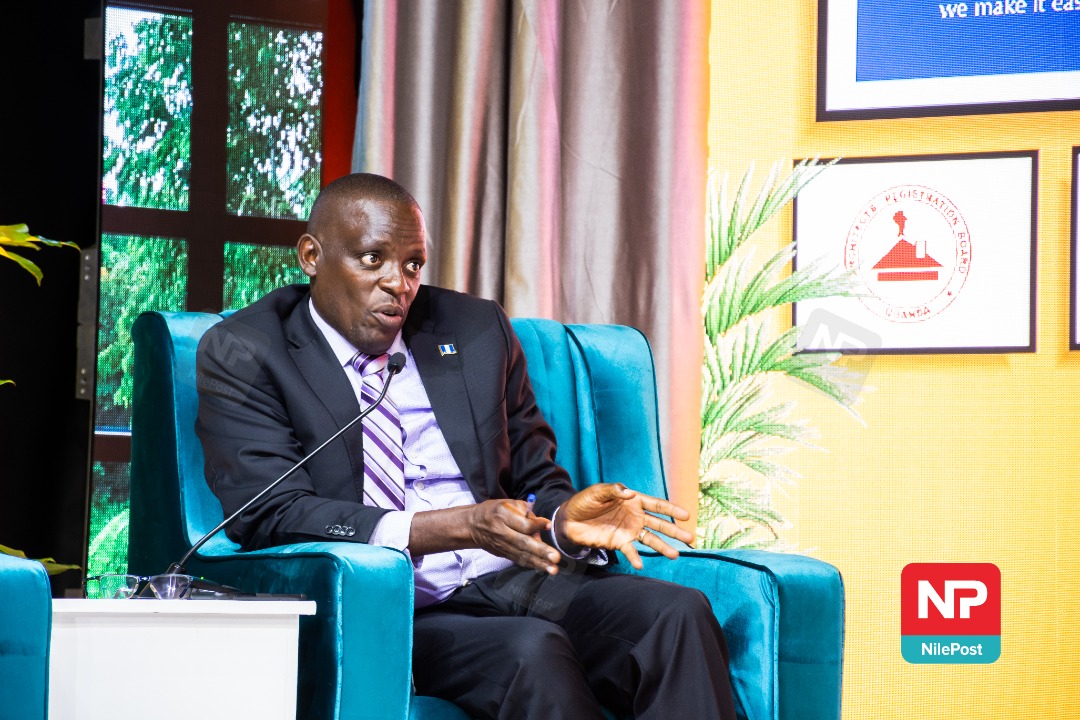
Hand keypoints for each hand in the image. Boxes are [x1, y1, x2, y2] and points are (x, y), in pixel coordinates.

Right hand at [468, 499, 561, 573]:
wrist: (473, 525)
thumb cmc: (494, 510)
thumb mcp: (508, 503)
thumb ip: (526, 512)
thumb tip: (541, 527)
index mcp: (503, 515)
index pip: (523, 524)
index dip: (537, 525)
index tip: (548, 525)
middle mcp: (502, 532)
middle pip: (523, 542)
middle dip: (541, 551)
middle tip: (555, 557)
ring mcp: (502, 545)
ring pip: (522, 555)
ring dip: (539, 563)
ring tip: (553, 569)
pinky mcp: (502, 553)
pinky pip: (518, 560)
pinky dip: (531, 565)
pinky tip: (543, 568)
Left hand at [555, 484, 692, 569]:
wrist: (568, 519)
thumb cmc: (584, 501)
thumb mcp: (597, 492)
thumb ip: (613, 490)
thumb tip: (630, 493)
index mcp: (633, 500)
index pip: (656, 505)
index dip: (672, 510)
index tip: (686, 515)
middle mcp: (635, 516)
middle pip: (659, 524)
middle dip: (675, 531)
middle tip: (690, 539)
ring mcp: (629, 530)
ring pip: (650, 539)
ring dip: (663, 547)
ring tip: (675, 555)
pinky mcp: (619, 543)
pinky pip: (631, 551)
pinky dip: (635, 557)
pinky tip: (640, 564)